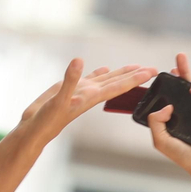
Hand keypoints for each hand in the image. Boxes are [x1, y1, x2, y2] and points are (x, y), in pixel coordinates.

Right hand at [19, 59, 155, 143]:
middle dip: (135, 76)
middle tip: (155, 69)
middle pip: (118, 82)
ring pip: (106, 80)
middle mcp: (90, 94)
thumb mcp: (58, 100)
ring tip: (136, 66)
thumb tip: (79, 61)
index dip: (135, 78)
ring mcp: (81, 92)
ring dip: (120, 74)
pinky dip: (97, 73)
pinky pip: (88, 79)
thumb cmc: (47, 120)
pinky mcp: (70, 90)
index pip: (119, 85)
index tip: (153, 71)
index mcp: (91, 96)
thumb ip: (70, 81)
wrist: (35, 130)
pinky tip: (104, 68)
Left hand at [147, 53, 190, 179]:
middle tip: (180, 57)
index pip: (173, 92)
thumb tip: (166, 105)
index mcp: (177, 114)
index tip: (170, 70)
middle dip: (185, 68)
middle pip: (188, 83)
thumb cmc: (185, 157)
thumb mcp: (161, 140)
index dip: (172, 79)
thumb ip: (156, 122)